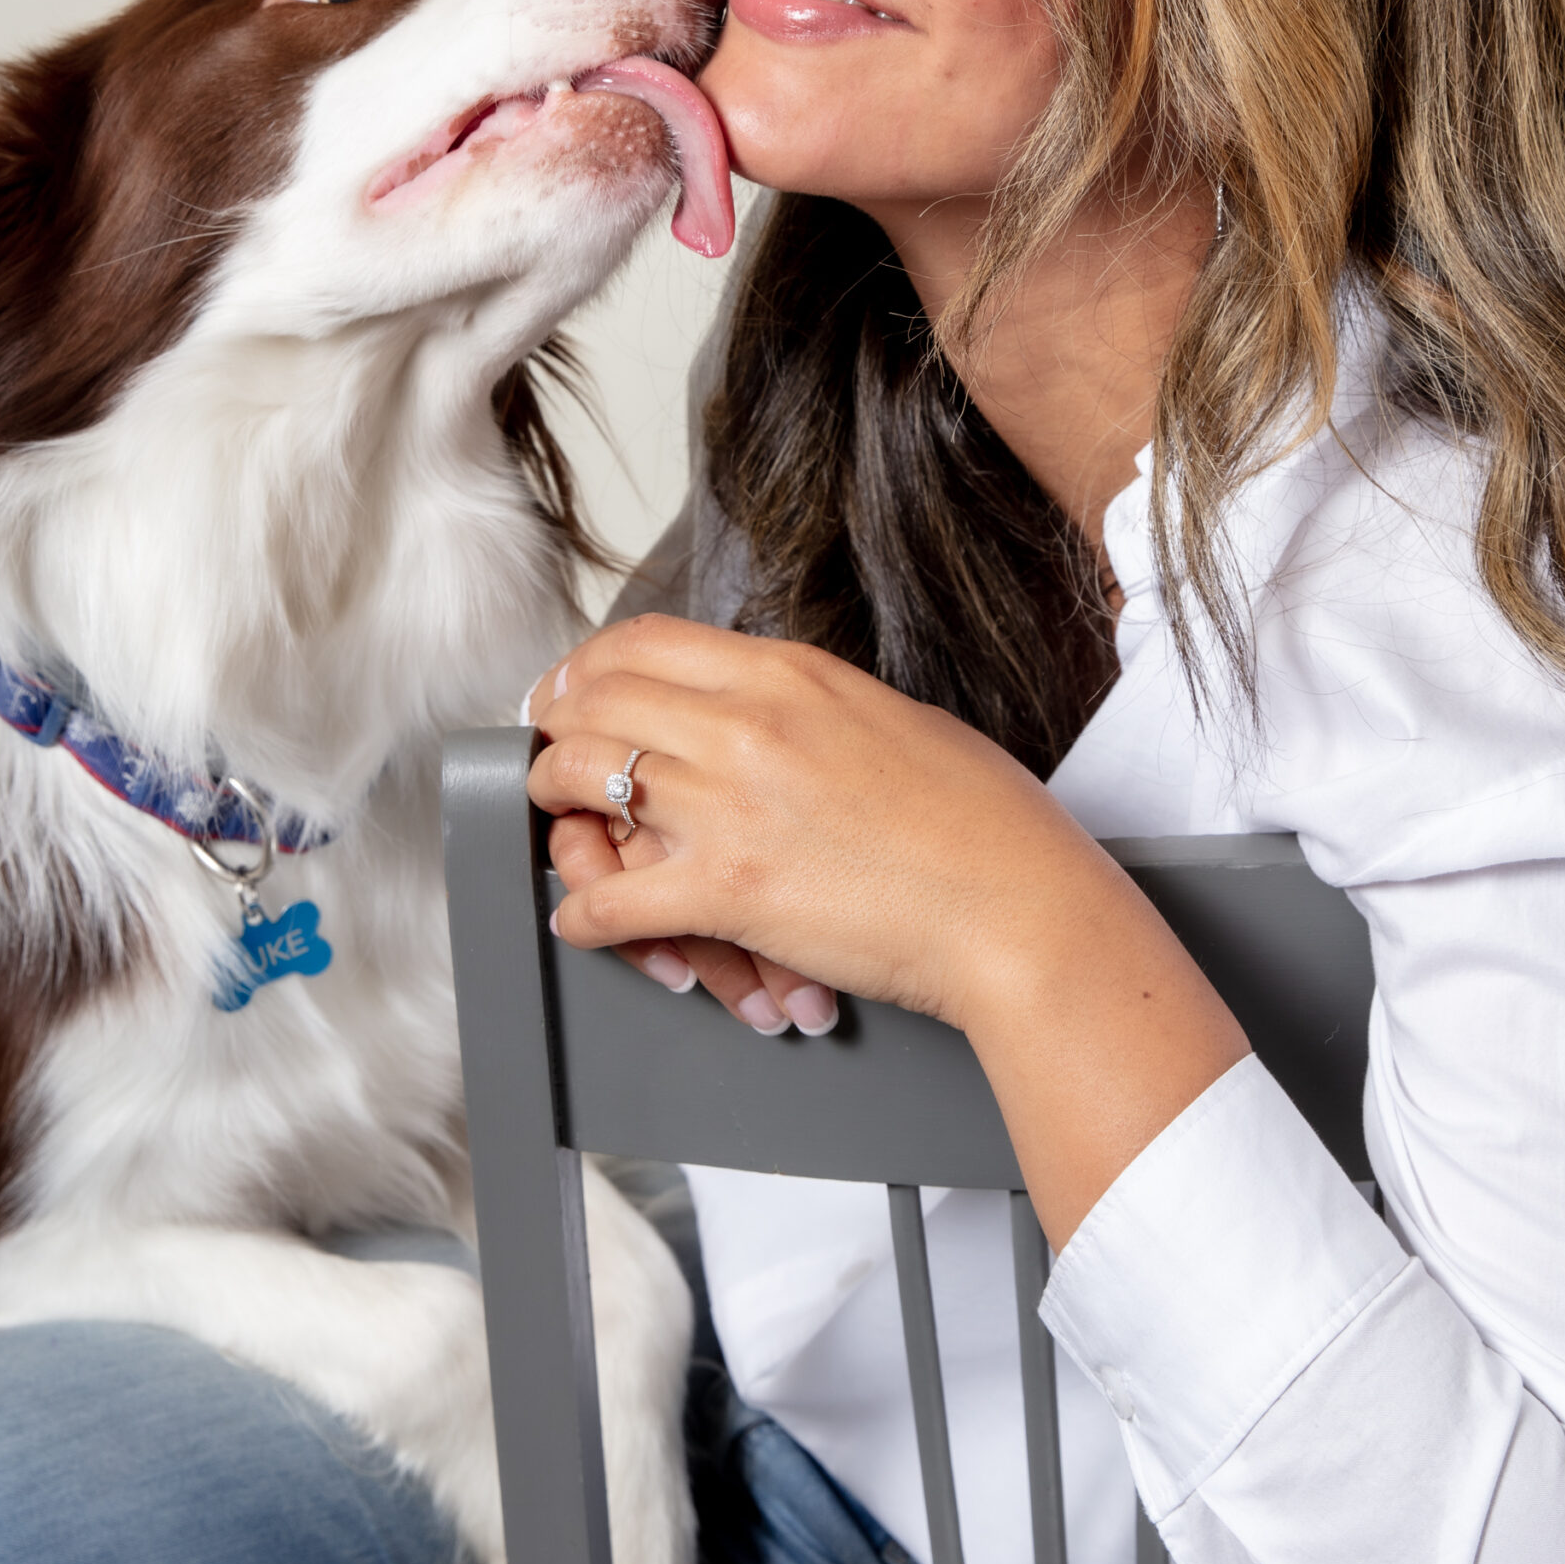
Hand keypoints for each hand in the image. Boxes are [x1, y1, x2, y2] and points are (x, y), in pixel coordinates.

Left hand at [524, 612, 1115, 1034]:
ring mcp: (729, 805)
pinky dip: (583, 915)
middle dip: (555, 722)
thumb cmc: (982, 822)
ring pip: (582, 777)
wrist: (1017, 906)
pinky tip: (585, 922)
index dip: (587, 665)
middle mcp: (746, 724)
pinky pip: (608, 900)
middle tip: (547, 748)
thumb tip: (775, 708)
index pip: (644, 641)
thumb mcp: (894, 718)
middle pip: (594, 697)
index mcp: (791, 674)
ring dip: (554, 802)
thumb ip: (815, 705)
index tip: (573, 687)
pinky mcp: (727, 892)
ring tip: (558, 820)